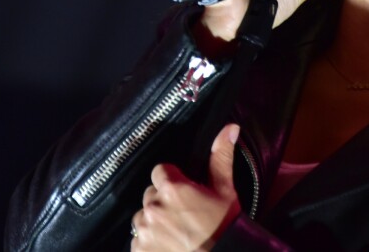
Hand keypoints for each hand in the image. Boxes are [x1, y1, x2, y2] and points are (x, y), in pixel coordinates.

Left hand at [130, 124, 241, 251]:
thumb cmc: (224, 227)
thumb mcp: (225, 190)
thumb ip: (221, 156)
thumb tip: (230, 128)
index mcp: (172, 188)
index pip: (160, 171)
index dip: (172, 180)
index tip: (183, 191)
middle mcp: (154, 207)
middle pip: (151, 195)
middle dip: (163, 202)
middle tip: (181, 216)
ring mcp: (145, 232)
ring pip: (143, 218)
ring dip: (154, 224)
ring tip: (174, 234)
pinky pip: (137, 242)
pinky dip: (149, 244)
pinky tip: (167, 247)